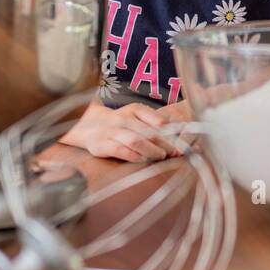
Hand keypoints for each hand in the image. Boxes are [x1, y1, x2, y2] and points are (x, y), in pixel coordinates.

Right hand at [60, 99, 188, 161]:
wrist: (87, 126)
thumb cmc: (120, 124)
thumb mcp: (137, 116)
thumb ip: (155, 122)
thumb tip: (181, 129)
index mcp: (135, 110)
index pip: (158, 120)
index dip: (172, 132)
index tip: (182, 142)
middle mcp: (123, 119)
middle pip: (149, 131)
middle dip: (165, 144)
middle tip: (176, 153)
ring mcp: (111, 132)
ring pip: (135, 140)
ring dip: (151, 149)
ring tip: (162, 156)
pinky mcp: (100, 145)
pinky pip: (119, 150)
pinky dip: (133, 155)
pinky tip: (143, 160)